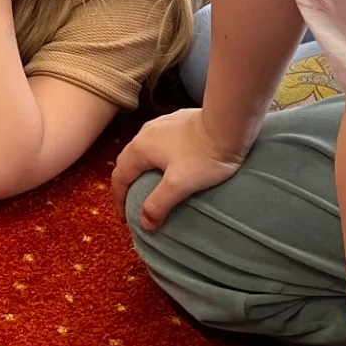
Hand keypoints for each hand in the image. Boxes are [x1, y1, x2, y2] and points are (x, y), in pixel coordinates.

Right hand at [109, 107, 246, 231]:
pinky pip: (158, 142)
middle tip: (133, 202)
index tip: (124, 218)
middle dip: (127, 183)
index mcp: (140, 149)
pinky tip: (172, 162)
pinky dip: (156, 157)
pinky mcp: (175, 121)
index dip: (119, 199)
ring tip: (151, 183)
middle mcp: (144, 133)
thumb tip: (144, 223)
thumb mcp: (180, 185)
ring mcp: (160, 125)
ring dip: (142, 169)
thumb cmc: (202, 156)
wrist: (227, 125)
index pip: (119, 177)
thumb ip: (159, 204)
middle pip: (127, 161)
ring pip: (143, 150)